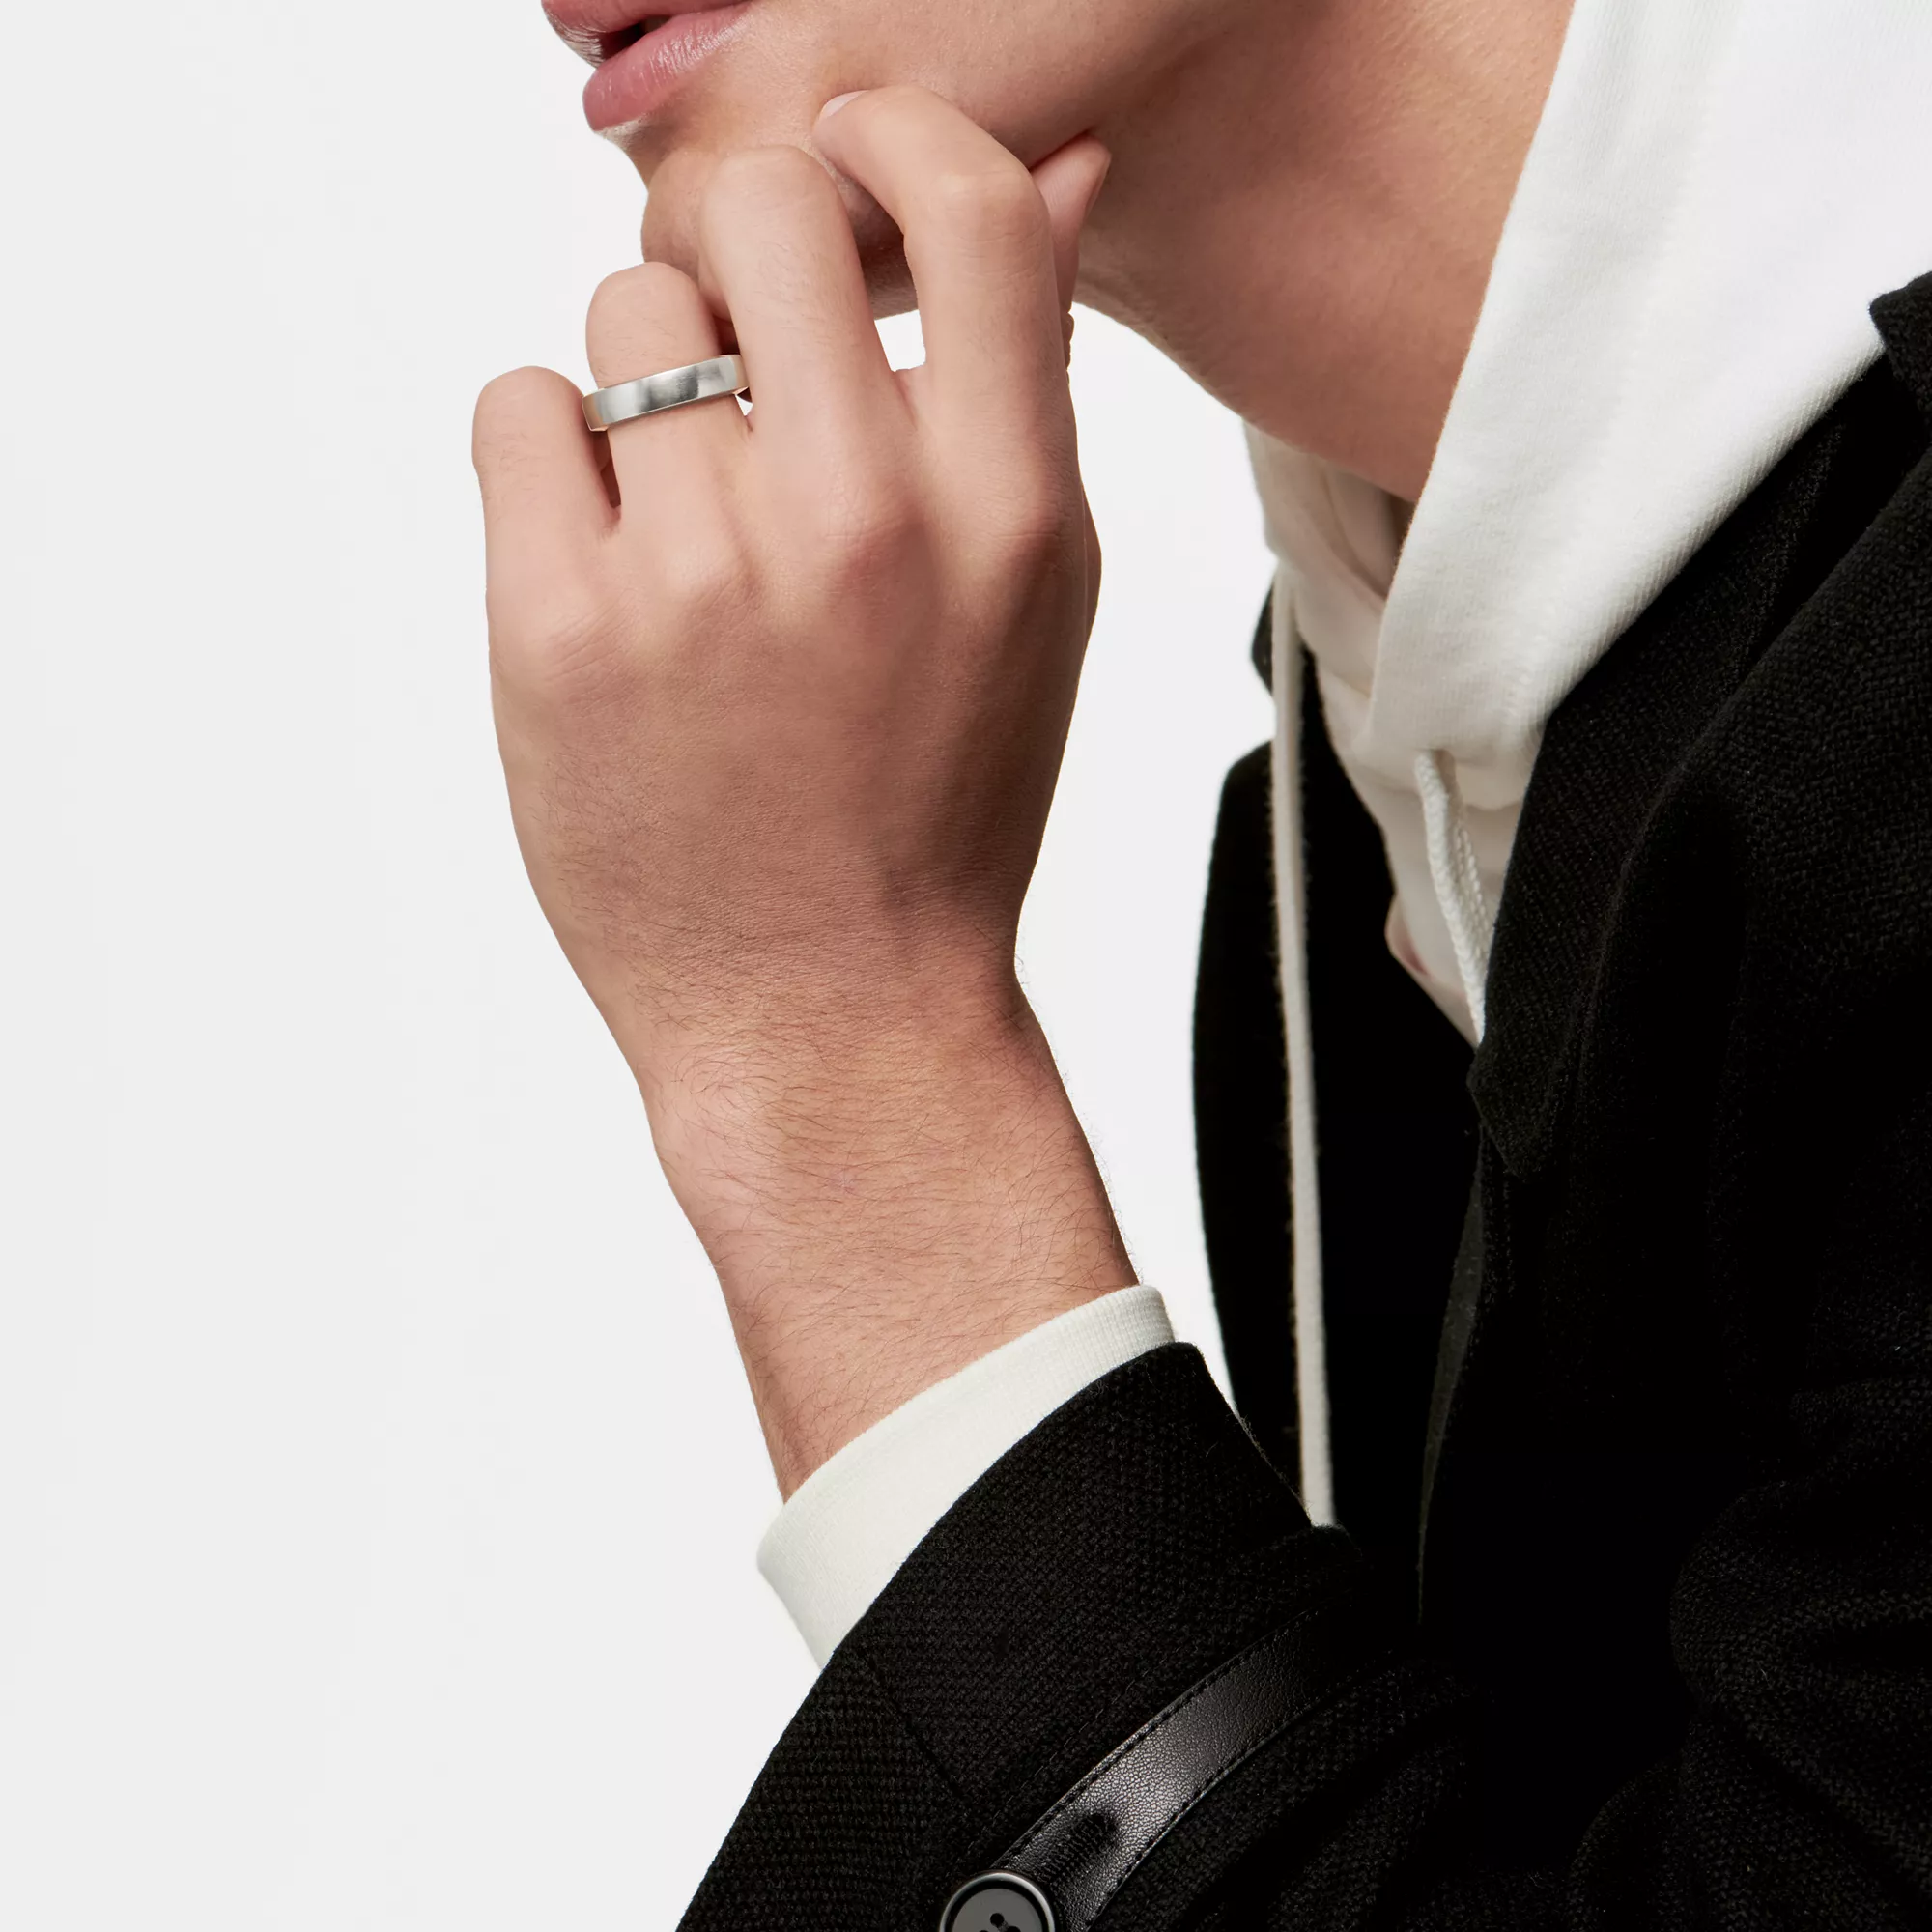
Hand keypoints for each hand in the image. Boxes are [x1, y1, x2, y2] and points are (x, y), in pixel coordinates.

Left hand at [473, 89, 1130, 1493]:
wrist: (828, 1013)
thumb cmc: (937, 808)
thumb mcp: (1037, 602)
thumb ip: (1028, 383)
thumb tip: (1059, 171)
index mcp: (1006, 513)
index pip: (966, 200)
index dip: (893, 140)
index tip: (852, 168)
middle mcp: (860, 524)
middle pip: (759, 208)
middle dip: (747, 256)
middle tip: (748, 364)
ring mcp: (700, 573)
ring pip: (626, 308)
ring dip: (652, 384)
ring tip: (689, 522)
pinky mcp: (557, 625)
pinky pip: (518, 406)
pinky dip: (554, 463)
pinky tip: (610, 562)